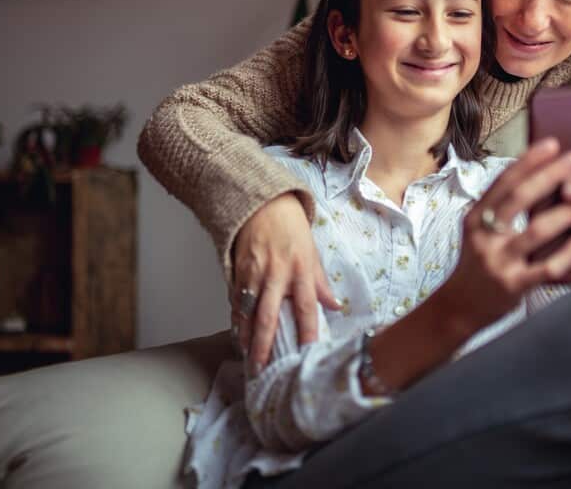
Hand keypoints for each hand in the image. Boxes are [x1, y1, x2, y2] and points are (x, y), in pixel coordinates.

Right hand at [230, 192, 339, 367]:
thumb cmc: (292, 228)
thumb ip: (321, 283)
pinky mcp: (238, 270)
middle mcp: (277, 275)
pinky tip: (237, 332)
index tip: (306, 353)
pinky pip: (236, 300)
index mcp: (301, 270)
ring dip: (245, 337)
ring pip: (247, 312)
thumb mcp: (312, 253)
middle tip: (260, 367)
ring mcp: (254, 273)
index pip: (306, 308)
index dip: (307, 332)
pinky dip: (236, 318)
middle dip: (263, 346)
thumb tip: (335, 307)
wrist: (263, 203)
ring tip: (247, 356)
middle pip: (268, 317)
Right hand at [435, 139, 570, 332]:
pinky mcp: (513, 287)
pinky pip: (546, 267)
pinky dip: (568, 252)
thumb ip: (503, 208)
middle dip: (550, 175)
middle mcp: (484, 236)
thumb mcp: (480, 231)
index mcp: (476, 218)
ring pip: (537, 231)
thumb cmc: (478, 263)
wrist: (458, 308)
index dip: (528, 160)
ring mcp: (498, 262)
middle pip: (519, 198)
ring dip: (566, 213)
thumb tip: (539, 173)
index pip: (503, 181)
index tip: (553, 143)